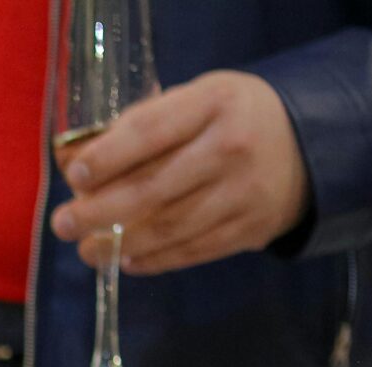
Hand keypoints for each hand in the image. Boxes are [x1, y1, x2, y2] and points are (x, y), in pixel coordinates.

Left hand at [50, 71, 310, 276]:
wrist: (308, 145)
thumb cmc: (227, 119)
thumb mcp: (193, 101)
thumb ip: (138, 126)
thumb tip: (71, 162)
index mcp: (213, 103)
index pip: (149, 132)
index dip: (106, 158)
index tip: (73, 177)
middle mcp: (232, 147)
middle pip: (153, 187)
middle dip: (98, 211)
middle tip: (63, 224)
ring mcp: (244, 191)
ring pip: (170, 227)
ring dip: (119, 243)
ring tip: (85, 250)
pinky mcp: (251, 228)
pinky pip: (192, 250)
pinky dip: (154, 259)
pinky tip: (125, 258)